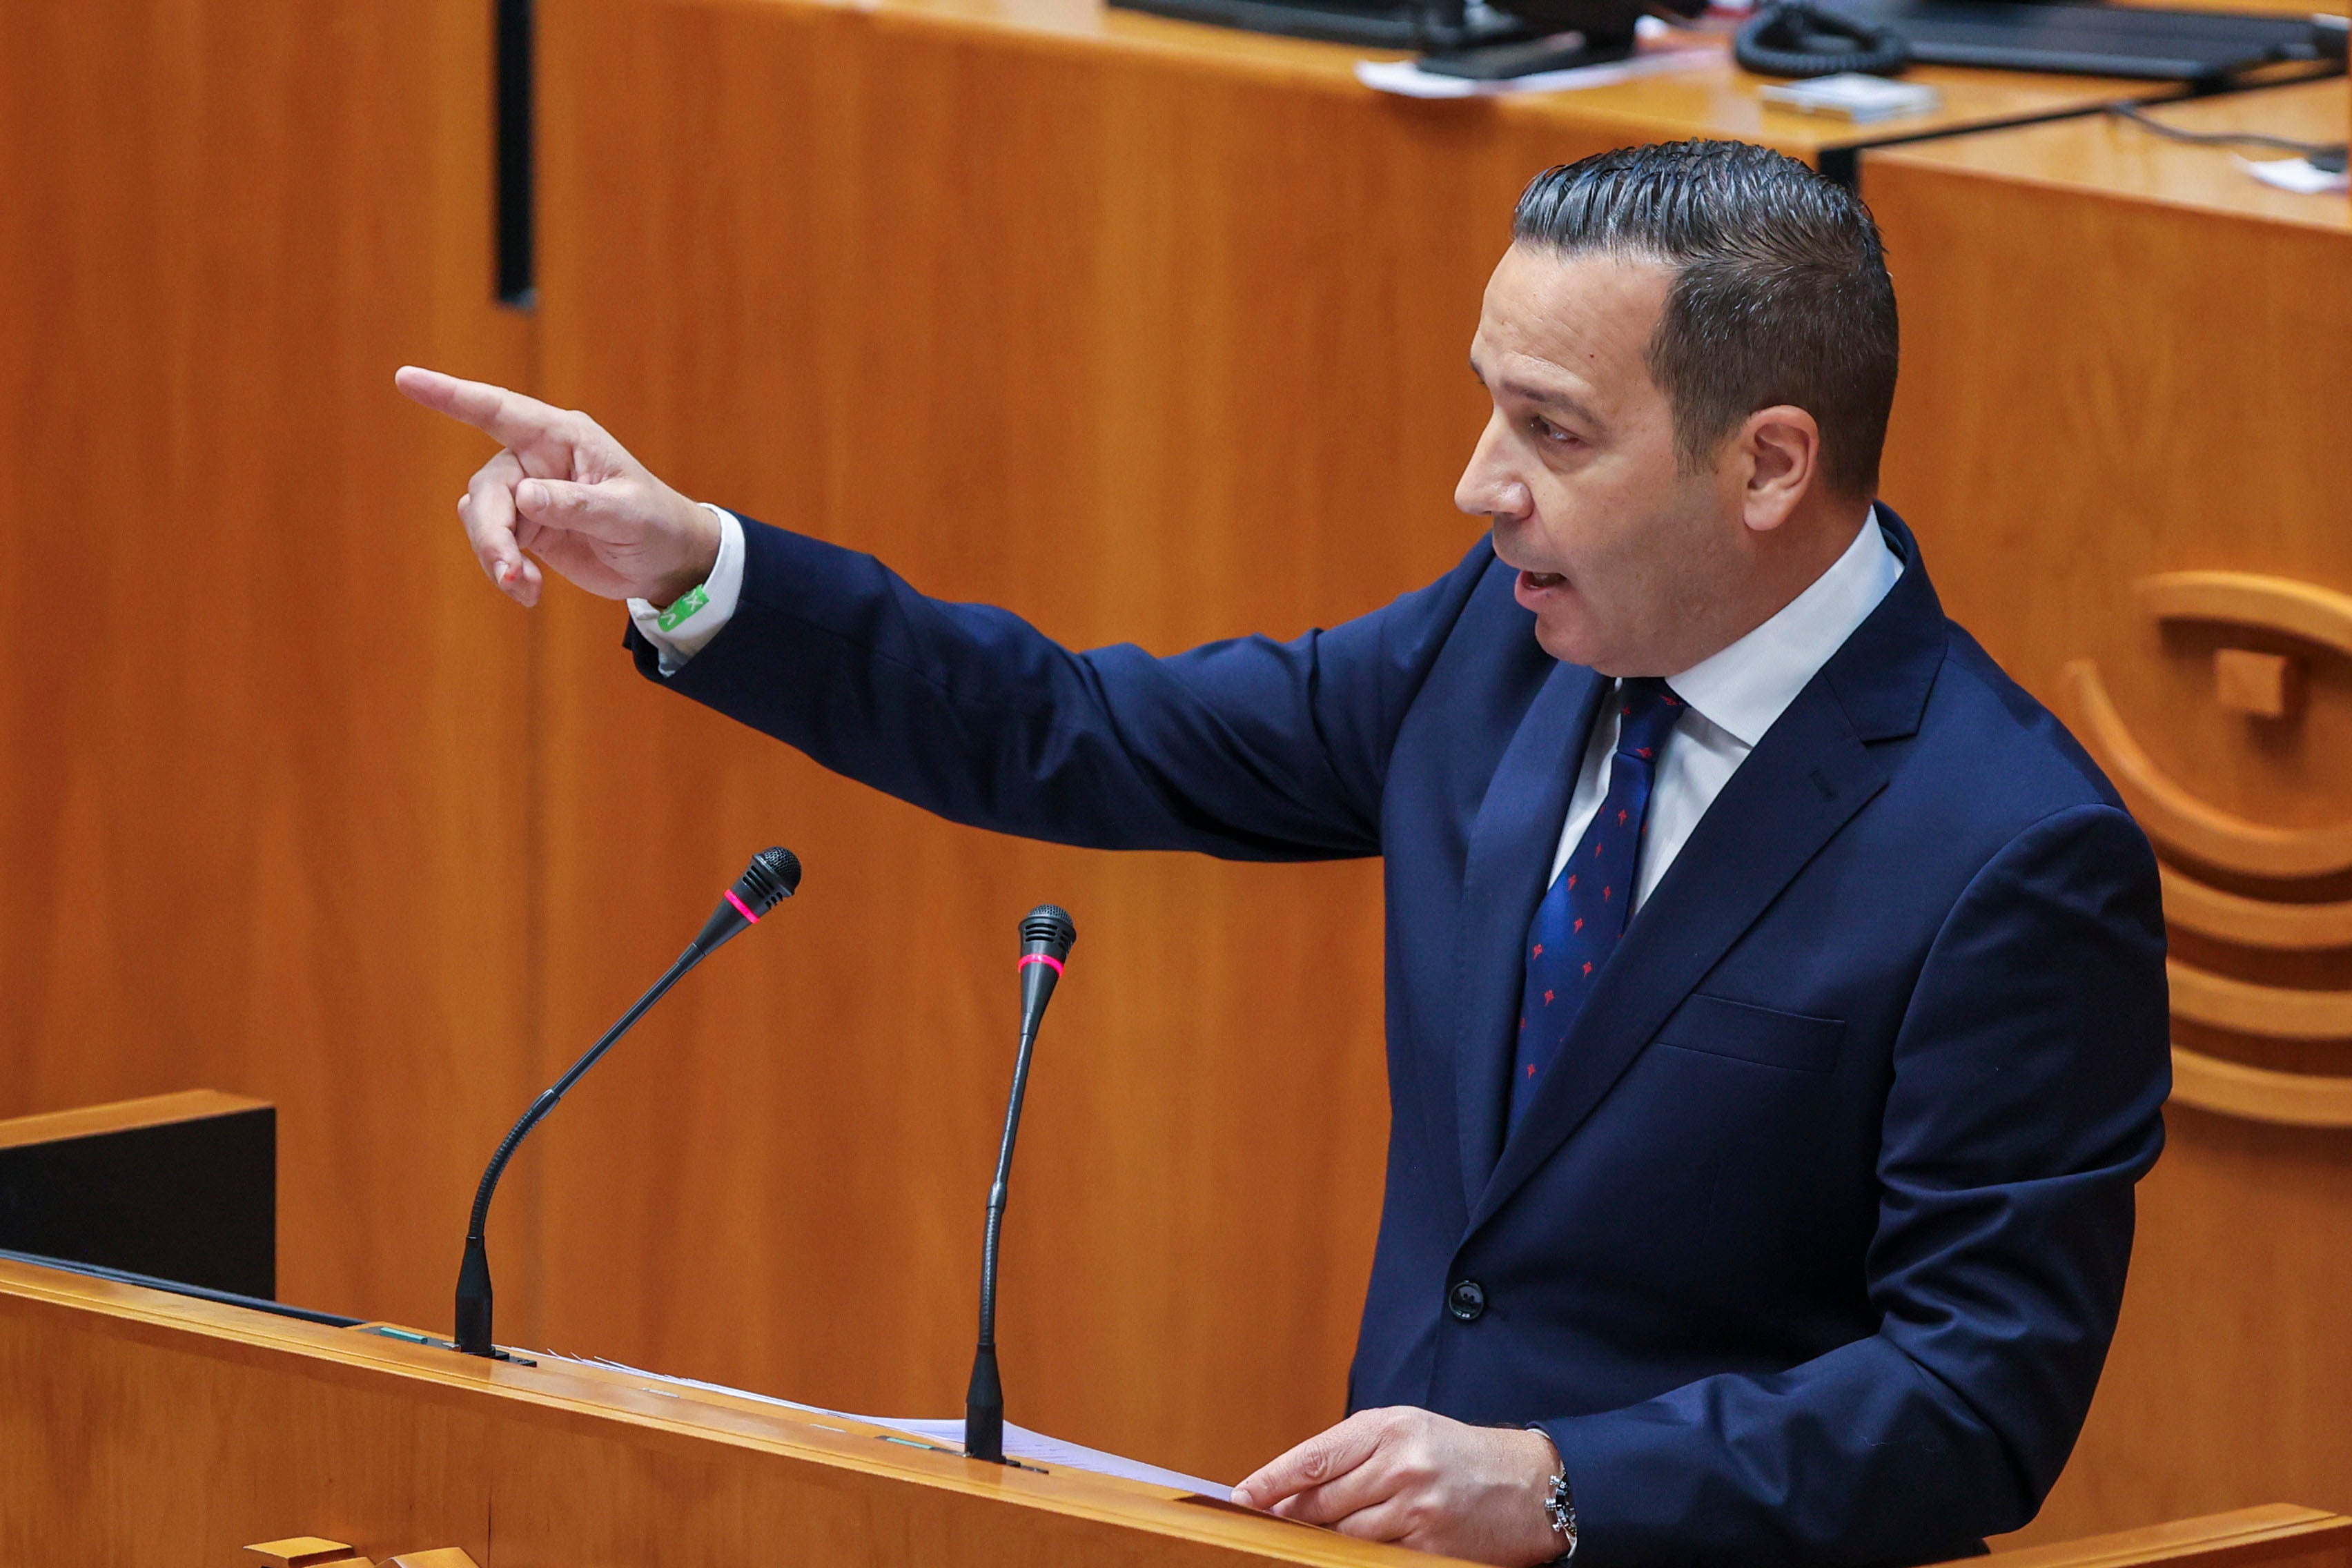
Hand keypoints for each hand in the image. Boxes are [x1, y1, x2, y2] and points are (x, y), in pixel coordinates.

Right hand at [394, 366, 720, 607]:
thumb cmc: (657, 524)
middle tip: (510, 572)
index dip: (452, 395)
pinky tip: (530, 591)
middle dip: (490, 532)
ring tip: (524, 587)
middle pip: (486, 488)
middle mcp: (537, 459)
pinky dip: (504, 570)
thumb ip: (577, 505)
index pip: (499, 410)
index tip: (406, 379)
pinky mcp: (528, 527)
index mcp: (563, 438)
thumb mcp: (627, 515)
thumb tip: (524, 496)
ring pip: (482, 517)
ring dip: (495, 555)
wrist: (668, 562)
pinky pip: (494, 543)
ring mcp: (529, 494)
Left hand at [1233, 1407, 1565, 1565]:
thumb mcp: (1405, 1431)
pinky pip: (1376, 1558)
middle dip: (1291, 1516)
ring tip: (1312, 1537)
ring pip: (1344, 1536)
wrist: (1529, 1484)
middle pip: (1322, 1502)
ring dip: (1323, 1541)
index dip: (1271, 1481)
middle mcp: (1402, 1465)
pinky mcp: (1432, 1548)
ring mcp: (1418, 1510)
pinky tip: (1351, 1552)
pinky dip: (1359, 1557)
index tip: (1243, 1497)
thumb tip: (1290, 1489)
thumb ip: (1351, 1454)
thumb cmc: (1457, 1454)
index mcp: (1390, 1428)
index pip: (1314, 1459)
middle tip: (1269, 1522)